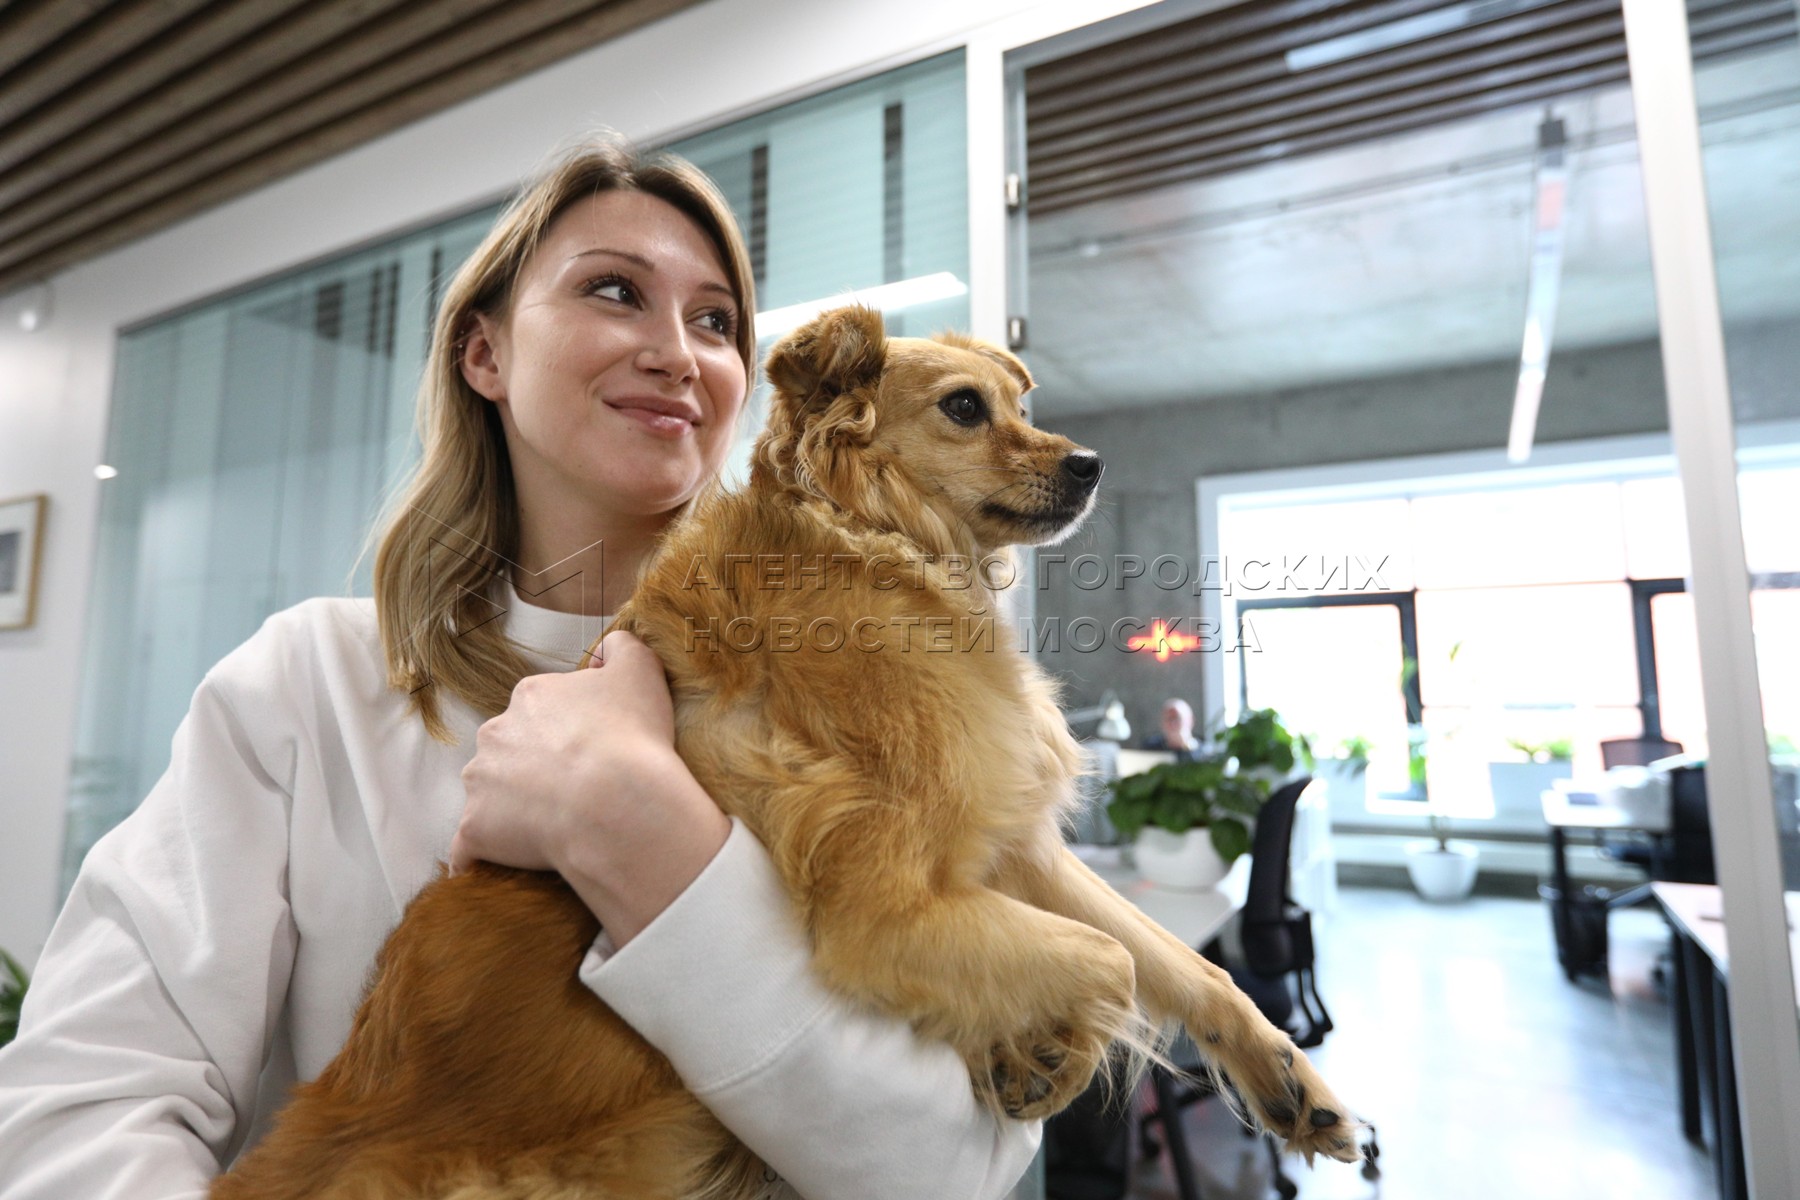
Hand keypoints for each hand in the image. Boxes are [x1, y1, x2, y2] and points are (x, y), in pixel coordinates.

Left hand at [452, 630, 731, 944]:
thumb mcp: (642, 670)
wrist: (616, 804)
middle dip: (533, 768)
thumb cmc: (632, 738)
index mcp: (530, 697)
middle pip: (510, 750)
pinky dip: (480, 857)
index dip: (570, 732)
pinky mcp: (475, 831)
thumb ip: (622, 648)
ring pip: (489, 795)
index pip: (542, 711)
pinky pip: (469, 849)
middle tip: (576, 792)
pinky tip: (498, 869)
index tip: (593, 752)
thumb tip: (607, 648)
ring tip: (553, 831)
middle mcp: (494, 734)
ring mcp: (480, 784)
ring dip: (509, 809)